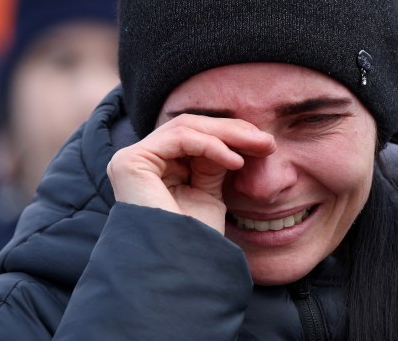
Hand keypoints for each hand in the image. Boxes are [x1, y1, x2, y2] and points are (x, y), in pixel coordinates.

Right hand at [107, 115, 274, 233]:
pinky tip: (236, 161)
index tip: (266, 144)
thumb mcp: (208, 191)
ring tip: (258, 148)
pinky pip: (180, 139)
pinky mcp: (130, 162)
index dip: (230, 135)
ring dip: (228, 135)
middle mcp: (139, 161)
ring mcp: (129, 159)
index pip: (193, 136)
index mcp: (154, 167)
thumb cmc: (194, 240)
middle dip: (233, 131)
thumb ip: (214, 162)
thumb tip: (240, 136)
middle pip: (190, 127)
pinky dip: (212, 145)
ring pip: (186, 128)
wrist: (180, 270)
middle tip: (268, 142)